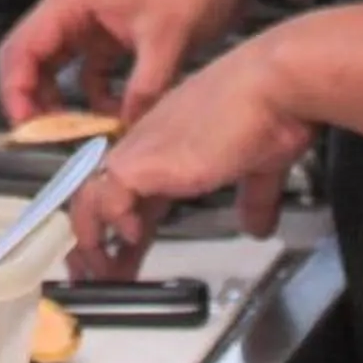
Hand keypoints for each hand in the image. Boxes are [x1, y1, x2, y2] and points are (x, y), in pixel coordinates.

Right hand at [0, 0, 263, 126]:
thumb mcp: (168, 40)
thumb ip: (143, 90)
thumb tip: (126, 133)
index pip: (22, 48)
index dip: (16, 92)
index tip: (27, 129)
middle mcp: (72, 5)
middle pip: (31, 59)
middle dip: (35, 101)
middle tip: (48, 140)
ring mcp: (90, 19)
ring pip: (56, 68)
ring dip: (65, 103)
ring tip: (80, 136)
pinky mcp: (111, 33)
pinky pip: (88, 72)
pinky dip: (95, 96)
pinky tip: (114, 117)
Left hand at [68, 36, 317, 278]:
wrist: (272, 87)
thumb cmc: (269, 113)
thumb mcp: (258, 167)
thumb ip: (254, 198)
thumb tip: (256, 225)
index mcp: (168, 147)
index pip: (129, 193)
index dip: (121, 230)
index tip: (123, 258)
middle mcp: (147, 146)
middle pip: (99, 196)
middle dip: (95, 241)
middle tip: (99, 275)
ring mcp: (141, 152)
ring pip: (90, 197)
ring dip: (93, 241)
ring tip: (104, 274)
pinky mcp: (144, 161)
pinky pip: (107, 198)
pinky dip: (114, 223)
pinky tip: (133, 240)